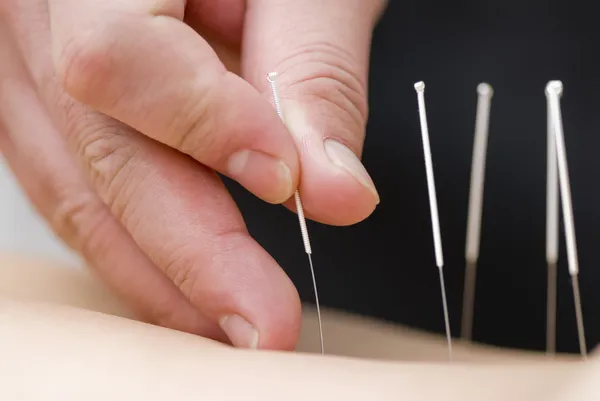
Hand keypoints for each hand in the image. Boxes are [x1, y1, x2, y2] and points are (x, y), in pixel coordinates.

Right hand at [0, 0, 384, 349]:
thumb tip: (334, 191)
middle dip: (189, 250)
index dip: (203, 127)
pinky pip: (72, 185)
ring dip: (158, 267)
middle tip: (263, 320)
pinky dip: (132, 240)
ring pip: (74, 186)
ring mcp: (26, 60)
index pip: (118, 55)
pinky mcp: (42, 100)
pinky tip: (182, 282)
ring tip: (229, 320)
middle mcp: (39, 10)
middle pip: (95, 146)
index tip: (285, 181)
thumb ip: (315, 73)